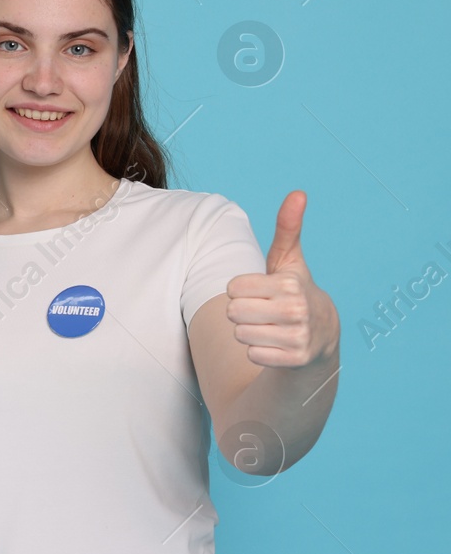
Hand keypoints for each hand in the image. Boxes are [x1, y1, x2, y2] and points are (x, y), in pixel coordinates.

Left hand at [225, 192, 337, 368]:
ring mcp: (297, 337)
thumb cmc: (293, 291)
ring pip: (240, 335)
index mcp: (289, 284)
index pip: (232, 288)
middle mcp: (296, 309)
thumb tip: (298, 193)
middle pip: (233, 312)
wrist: (321, 335)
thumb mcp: (289, 260)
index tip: (260, 291)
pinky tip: (275, 344)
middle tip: (262, 311)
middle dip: (241, 312)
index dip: (240, 290)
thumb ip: (287, 228)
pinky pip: (252, 355)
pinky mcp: (295, 360)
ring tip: (269, 327)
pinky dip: (258, 352)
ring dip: (248, 332)